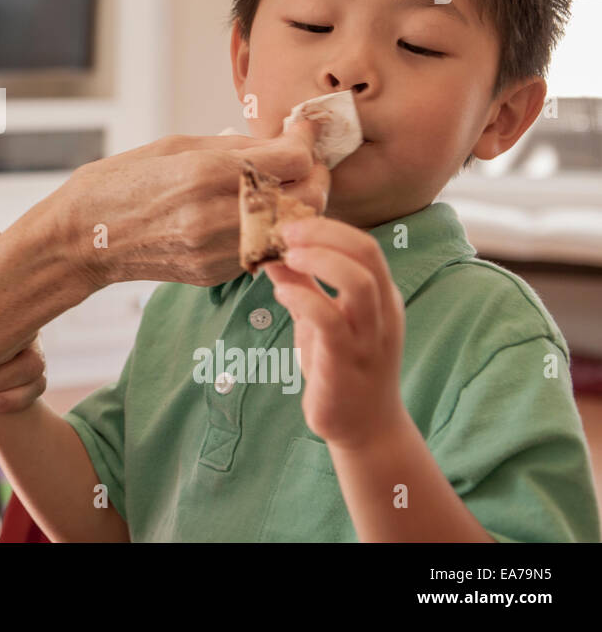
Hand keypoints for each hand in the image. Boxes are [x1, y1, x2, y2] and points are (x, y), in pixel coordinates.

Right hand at [39, 121, 328, 289]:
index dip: (305, 141)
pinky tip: (251, 212)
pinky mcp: (216, 273)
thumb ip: (237, 145)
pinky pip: (265, 247)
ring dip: (296, 205)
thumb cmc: (121, 182)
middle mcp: (217, 216)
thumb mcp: (175, 146)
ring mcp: (218, 251)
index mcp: (205, 173)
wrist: (80, 238)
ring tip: (279, 185)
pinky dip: (270, 228)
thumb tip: (287, 140)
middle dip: (313, 176)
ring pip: (293, 227)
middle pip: (306, 198)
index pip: (293, 160)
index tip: (300, 131)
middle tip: (301, 161)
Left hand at [262, 216, 408, 449]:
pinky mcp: (346, 363)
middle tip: (286, 232)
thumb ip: (302, 286)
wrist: (365, 427)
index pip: (365, 246)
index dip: (327, 228)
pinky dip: (304, 299)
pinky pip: (331, 322)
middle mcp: (381, 313)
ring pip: (359, 283)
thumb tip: (271, 253)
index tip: (291, 224)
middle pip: (366, 253)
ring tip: (288, 256)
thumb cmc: (341, 367)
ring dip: (319, 260)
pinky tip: (281, 292)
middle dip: (324, 234)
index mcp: (381, 297)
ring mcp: (368, 338)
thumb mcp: (320, 319)